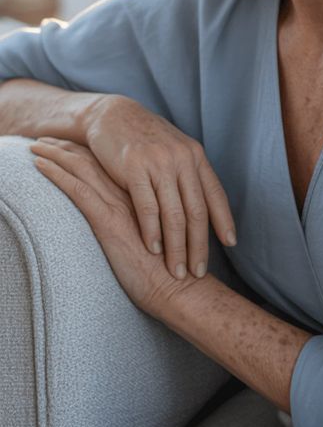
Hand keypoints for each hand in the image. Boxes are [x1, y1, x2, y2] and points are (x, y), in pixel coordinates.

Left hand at [28, 138, 205, 313]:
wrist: (179, 289)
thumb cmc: (172, 270)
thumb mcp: (161, 238)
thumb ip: (147, 221)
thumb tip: (132, 220)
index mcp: (147, 192)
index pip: (111, 163)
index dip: (89, 151)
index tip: (72, 142)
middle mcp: (134, 191)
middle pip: (95, 159)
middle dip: (69, 145)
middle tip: (48, 137)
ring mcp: (121, 204)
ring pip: (83, 167)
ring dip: (58, 153)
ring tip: (38, 144)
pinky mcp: (109, 220)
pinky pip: (77, 188)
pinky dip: (57, 174)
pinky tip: (41, 165)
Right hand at [30, 95, 236, 282]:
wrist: (111, 115)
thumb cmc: (144, 138)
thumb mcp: (173, 150)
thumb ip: (188, 175)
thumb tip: (203, 206)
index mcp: (195, 156)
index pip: (215, 194)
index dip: (224, 221)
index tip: (231, 245)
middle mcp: (182, 159)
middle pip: (196, 211)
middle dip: (199, 246)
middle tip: (197, 272)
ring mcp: (158, 163)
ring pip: (174, 214)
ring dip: (176, 247)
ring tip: (176, 271)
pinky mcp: (133, 168)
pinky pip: (148, 207)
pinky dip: (152, 232)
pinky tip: (153, 249)